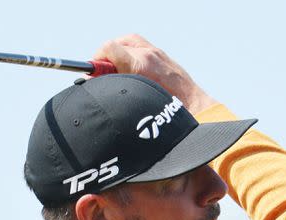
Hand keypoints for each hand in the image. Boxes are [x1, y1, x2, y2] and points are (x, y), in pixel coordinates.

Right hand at [93, 34, 216, 114]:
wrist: (195, 108)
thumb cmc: (167, 111)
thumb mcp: (137, 101)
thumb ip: (114, 90)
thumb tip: (94, 85)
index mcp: (142, 64)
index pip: (108, 49)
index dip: (95, 61)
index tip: (91, 75)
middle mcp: (149, 54)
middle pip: (114, 46)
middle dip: (104, 60)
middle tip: (101, 77)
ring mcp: (156, 52)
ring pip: (126, 43)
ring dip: (116, 55)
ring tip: (114, 73)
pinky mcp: (161, 55)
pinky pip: (138, 46)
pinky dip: (129, 54)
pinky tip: (128, 71)